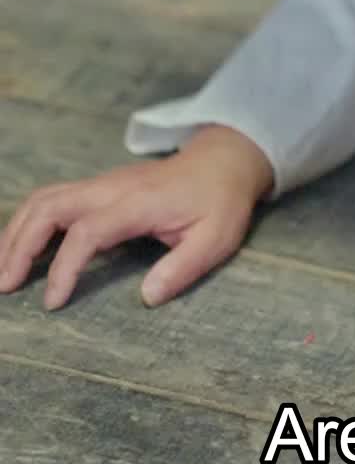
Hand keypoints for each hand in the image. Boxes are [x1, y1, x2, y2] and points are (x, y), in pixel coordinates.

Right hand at [0, 125, 271, 311]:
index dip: (64, 267)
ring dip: (17, 232)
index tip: (53, 302)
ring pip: (43, 199)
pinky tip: (21, 249)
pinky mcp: (98, 188)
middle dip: (20, 245)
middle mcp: (111, 188)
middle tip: (5, 286)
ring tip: (3, 271)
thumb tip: (147, 297)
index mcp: (138, 203)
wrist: (223, 161)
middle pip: (49, 207)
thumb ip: (183, 268)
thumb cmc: (220, 202)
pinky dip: (29, 223)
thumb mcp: (216, 238)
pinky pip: (53, 199)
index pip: (87, 232)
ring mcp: (102, 184)